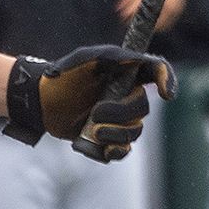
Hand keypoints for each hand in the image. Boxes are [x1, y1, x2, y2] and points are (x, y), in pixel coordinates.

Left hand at [4, 46, 175, 160]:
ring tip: (91, 130)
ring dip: (114, 133)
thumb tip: (135, 59)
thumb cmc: (61, 77)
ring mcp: (120, 118)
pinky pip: (122, 150)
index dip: (169, 80)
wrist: (40, 102)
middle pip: (143, 108)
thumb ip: (107, 57)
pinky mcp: (109, 138)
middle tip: (95, 114)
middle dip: (121, 114)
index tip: (166, 94)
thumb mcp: (80, 60)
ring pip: (134, 132)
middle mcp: (128, 95)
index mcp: (126, 72)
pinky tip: (101, 147)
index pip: (157, 71)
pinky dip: (113, 150)